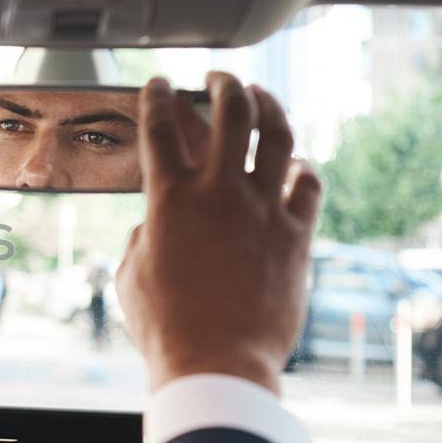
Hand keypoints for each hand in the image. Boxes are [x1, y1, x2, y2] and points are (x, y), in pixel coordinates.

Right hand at [116, 72, 321, 395]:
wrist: (218, 363)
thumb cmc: (164, 328)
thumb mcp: (131, 276)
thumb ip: (141, 238)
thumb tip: (153, 227)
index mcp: (169, 200)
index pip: (160, 129)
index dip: (156, 98)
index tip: (158, 85)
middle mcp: (220, 194)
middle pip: (231, 113)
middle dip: (225, 84)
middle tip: (220, 78)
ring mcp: (264, 211)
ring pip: (278, 136)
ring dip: (271, 107)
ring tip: (263, 98)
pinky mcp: (297, 237)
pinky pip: (310, 186)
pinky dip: (303, 169)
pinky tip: (296, 166)